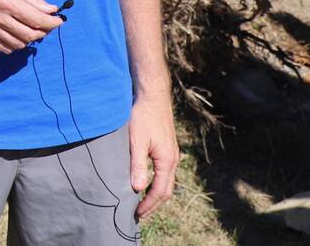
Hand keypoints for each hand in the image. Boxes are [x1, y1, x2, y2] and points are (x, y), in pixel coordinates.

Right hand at [0, 0, 61, 52]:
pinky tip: (18, 34)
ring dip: (31, 39)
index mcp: (7, 1)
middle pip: (30, 35)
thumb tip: (50, 9)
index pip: (37, 20)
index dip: (53, 22)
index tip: (59, 20)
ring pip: (19, 44)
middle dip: (44, 31)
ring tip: (33, 28)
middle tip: (48, 23)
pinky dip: (16, 45)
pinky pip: (4, 48)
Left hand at [129, 92, 177, 218]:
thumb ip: (137, 165)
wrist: (153, 95)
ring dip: (155, 194)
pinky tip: (146, 182)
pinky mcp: (167, 147)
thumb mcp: (136, 141)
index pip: (159, 191)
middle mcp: (173, 159)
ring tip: (142, 202)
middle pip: (166, 190)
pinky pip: (165, 172)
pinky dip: (157, 182)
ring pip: (166, 181)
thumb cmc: (143, 116)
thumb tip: (137, 189)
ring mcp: (171, 153)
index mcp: (167, 161)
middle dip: (153, 204)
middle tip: (140, 214)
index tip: (137, 214)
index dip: (148, 205)